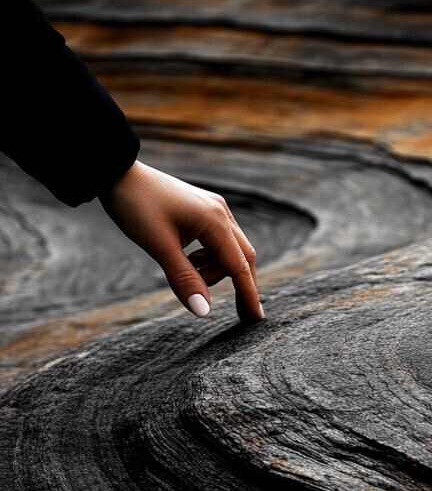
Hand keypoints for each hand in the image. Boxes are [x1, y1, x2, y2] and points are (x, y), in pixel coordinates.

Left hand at [100, 160, 263, 322]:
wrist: (116, 171)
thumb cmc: (136, 205)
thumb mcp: (159, 246)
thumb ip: (184, 279)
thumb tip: (204, 311)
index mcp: (215, 221)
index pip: (239, 266)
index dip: (249, 294)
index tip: (256, 319)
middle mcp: (221, 214)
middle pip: (242, 258)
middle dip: (240, 285)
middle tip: (240, 315)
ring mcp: (214, 210)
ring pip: (229, 251)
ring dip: (214, 270)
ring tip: (186, 271)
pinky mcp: (204, 210)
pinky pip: (217, 242)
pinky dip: (208, 258)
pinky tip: (188, 259)